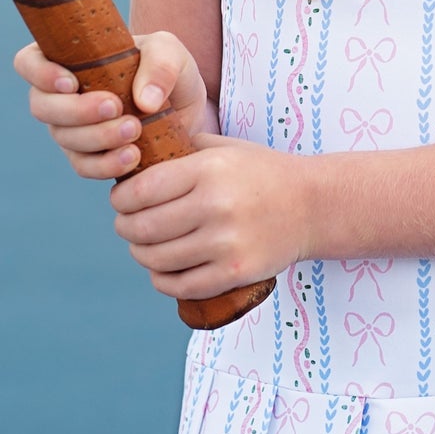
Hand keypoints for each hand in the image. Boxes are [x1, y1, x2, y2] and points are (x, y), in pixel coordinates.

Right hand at [13, 30, 216, 180]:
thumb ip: (161, 64)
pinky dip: (107, 165)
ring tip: (135, 129)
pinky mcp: (90, 158)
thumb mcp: (172, 53)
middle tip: (114, 106)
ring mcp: (71, 130)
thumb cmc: (168, 72)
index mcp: (69, 60)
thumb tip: (144, 100)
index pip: (29, 62)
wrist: (187, 111)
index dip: (40, 74)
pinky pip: (85, 167)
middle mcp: (62, 96)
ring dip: (97, 137)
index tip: (71, 83)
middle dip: (76, 110)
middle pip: (42, 107)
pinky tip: (132, 157)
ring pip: (64, 138)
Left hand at [109, 138, 311, 298]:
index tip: (121, 200)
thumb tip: (133, 158)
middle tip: (127, 224)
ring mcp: (226, 243)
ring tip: (144, 246)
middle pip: (143, 228)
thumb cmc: (262, 173)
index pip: (141, 190)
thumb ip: (182, 150)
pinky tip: (162, 270)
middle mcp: (216, 206)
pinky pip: (180, 285)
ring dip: (141, 254)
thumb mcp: (225, 148)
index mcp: (209, 170)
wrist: (313, 206)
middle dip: (125, 227)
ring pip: (157, 260)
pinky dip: (162, 280)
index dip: (121, 198)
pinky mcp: (235, 272)